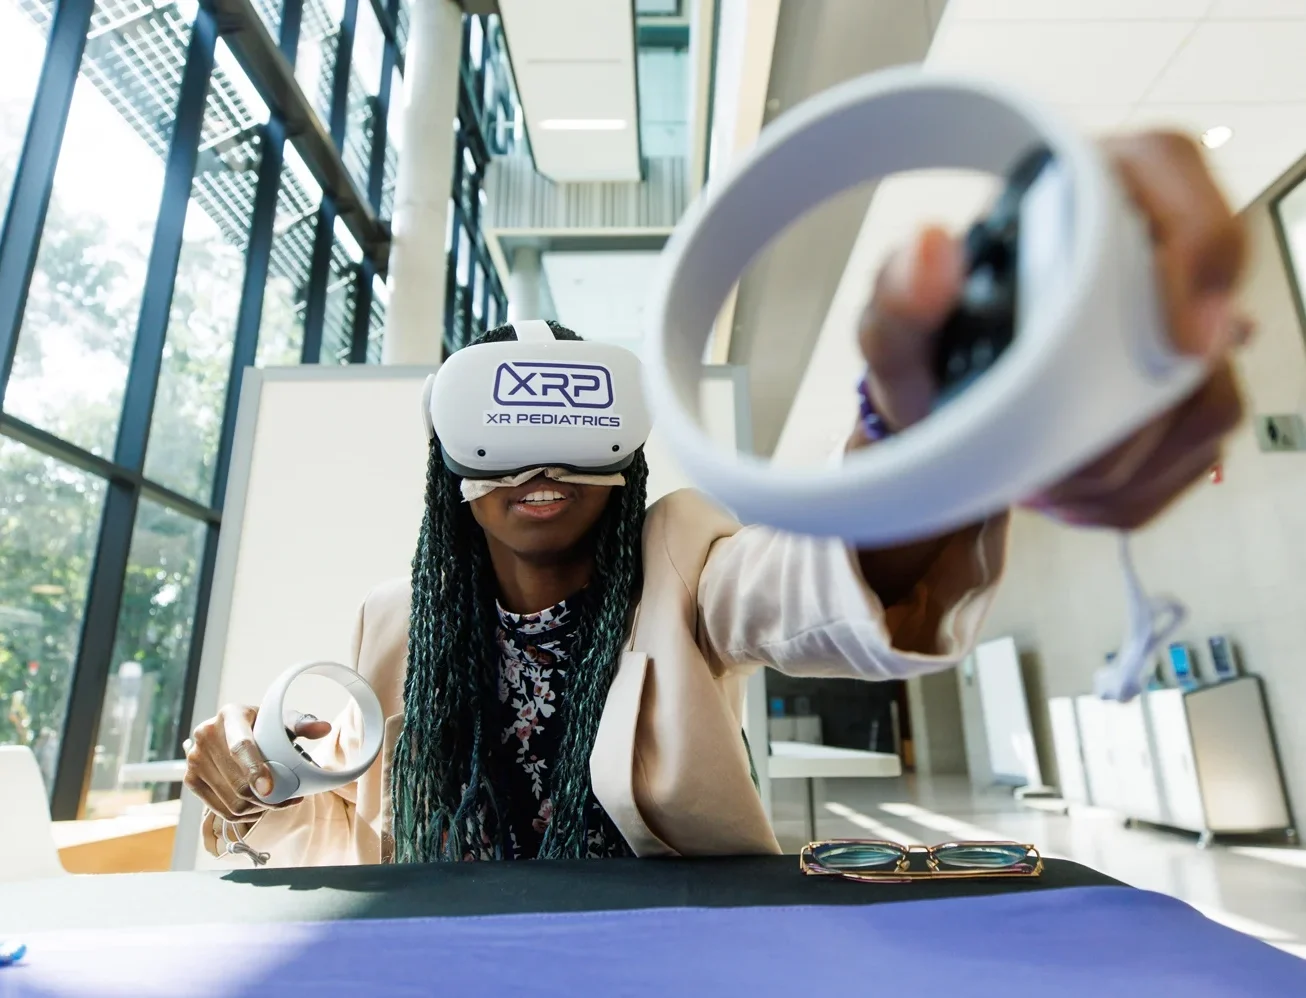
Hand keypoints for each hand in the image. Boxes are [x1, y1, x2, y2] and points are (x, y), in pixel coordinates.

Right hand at [183, 705, 331, 822]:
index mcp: (230, 715)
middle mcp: (205, 735)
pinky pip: (220, 809)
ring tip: (278, 804)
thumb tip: (323, 729)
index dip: (255, 770)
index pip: (241, 747)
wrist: (229, 730)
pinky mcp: (191, 779)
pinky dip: (244, 815)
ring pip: (231, 801)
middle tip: (290, 799)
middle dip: (267, 799)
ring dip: (258, 809)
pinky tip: (260, 808)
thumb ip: (302, 725)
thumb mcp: (280, 720)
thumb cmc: (261, 725)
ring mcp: (194, 759)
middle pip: (238, 782)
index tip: (270, 789)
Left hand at [858, 131, 1248, 529]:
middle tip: (1056, 447)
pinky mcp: (1189, 395)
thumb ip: (897, 295)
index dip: (1196, 251)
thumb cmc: (930, 356)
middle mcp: (1146, 249)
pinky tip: (1071, 489)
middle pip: (1203, 315)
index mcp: (1083, 192)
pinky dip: (1128, 489)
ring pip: (1205, 399)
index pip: (1173, 173)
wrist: (941, 421)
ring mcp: (1179, 328)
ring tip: (1045, 474)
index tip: (1177, 338)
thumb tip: (930, 249)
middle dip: (1127, 407)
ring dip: (1122, 460)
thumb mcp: (895, 332)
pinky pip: (1196, 451)